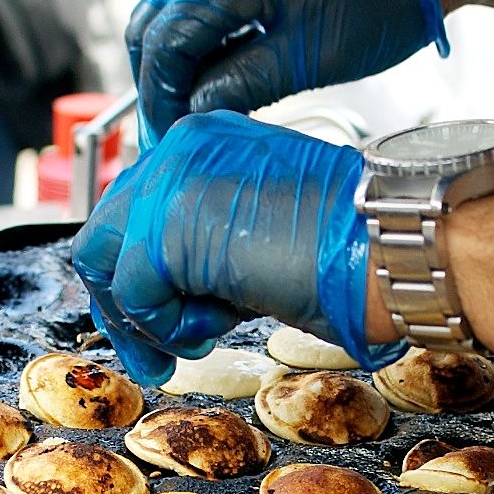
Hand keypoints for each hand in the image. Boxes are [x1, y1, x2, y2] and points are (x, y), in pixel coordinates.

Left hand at [71, 110, 406, 384]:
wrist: (387, 248)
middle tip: (153, 354)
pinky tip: (215, 326)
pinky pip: (132, 295)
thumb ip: (202, 245)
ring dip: (145, 319)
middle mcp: (181, 147)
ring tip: (195, 340)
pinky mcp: (165, 227)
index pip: (133, 206)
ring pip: (106, 263)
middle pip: (106, 233)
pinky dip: (164, 327)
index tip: (155, 319)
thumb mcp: (257, 233)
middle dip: (124, 304)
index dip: (134, 272)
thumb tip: (161, 292)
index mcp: (204, 139)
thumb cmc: (346, 248)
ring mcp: (169, 181)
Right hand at [127, 0, 449, 147]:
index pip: (163, 41)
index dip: (160, 97)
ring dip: (172, 65)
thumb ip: (240, 86)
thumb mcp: (309, 56)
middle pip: (151, 24)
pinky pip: (200, 8)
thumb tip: (191, 117)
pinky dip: (196, 48)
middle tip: (171, 131)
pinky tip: (213, 82)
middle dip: (156, 83)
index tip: (169, 138)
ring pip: (169, 15)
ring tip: (189, 112)